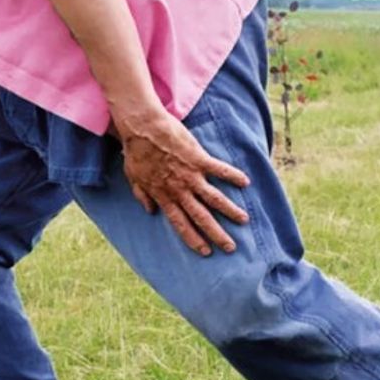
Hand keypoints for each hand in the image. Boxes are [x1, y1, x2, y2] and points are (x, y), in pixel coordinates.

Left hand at [117, 109, 251, 255]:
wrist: (142, 128)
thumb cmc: (136, 152)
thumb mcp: (133, 178)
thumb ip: (143, 196)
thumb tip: (150, 211)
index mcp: (164, 196)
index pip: (181, 224)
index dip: (194, 239)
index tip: (205, 251)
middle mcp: (180, 190)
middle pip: (202, 218)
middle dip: (217, 235)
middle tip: (230, 247)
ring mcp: (191, 175)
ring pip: (214, 199)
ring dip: (230, 211)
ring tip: (244, 220)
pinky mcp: (199, 159)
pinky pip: (220, 170)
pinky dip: (233, 176)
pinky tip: (246, 182)